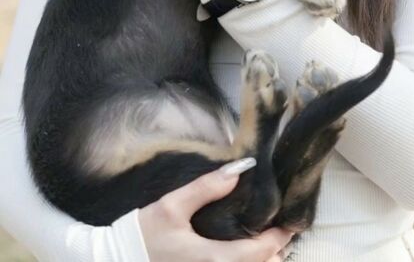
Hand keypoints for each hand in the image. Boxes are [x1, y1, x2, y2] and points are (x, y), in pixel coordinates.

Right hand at [138, 164, 293, 261]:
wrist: (116, 261)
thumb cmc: (143, 235)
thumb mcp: (171, 205)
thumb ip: (206, 188)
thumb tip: (239, 170)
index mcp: (212, 260)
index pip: (260, 253)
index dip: (279, 237)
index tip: (288, 222)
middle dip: (274, 252)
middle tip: (278, 230)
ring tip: (264, 243)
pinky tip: (242, 255)